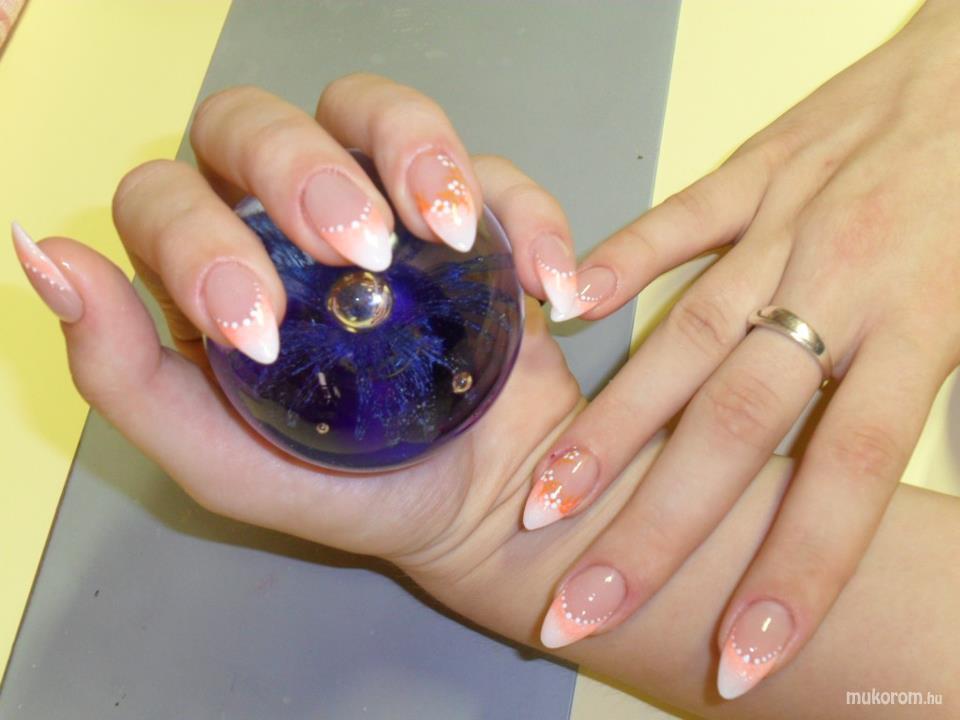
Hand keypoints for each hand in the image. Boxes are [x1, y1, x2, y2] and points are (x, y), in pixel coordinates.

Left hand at [11, 75, 588, 573]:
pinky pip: (492, 168)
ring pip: (368, 108)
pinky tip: (545, 284)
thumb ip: (128, 377)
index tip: (266, 331)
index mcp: (211, 267)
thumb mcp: (225, 461)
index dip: (200, 240)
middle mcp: (285, 218)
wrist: (477, 506)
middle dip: (298, 169)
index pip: (166, 198)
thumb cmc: (349, 486)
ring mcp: (383, 200)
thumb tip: (43, 260)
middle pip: (255, 121)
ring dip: (410, 146)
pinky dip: (523, 212)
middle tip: (360, 250)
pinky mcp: (471, 207)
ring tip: (449, 231)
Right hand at [521, 0, 959, 698]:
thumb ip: (935, 396)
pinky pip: (680, 220)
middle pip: (737, 425)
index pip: (847, 473)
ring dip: (612, 424)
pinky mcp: (754, 168)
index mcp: (924, 320)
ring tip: (547, 499)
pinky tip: (566, 309)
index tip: (743, 653)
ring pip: (687, 337)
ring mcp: (787, 221)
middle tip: (586, 604)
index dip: (794, 570)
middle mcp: (840, 282)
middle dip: (658, 526)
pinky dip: (620, 262)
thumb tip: (860, 486)